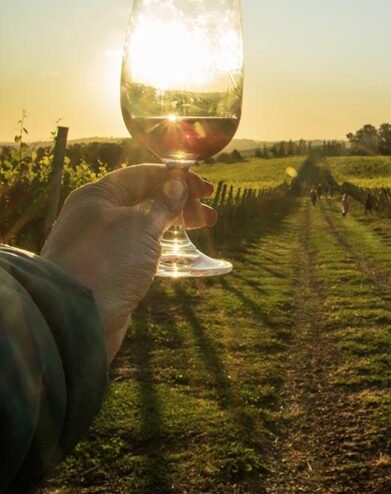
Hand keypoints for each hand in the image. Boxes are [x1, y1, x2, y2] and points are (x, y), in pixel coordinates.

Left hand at [41, 164, 216, 361]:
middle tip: (209, 215)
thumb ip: (163, 204)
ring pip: (146, 224)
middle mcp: (97, 215)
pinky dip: (163, 245)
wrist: (77, 318)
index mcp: (98, 196)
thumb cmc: (106, 263)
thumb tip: (178, 184)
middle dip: (180, 203)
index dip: (176, 179)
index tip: (205, 190)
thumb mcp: (140, 226)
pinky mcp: (111, 269)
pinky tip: (181, 252)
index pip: (143, 175)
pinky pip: (142, 248)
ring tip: (203, 228)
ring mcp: (103, 243)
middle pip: (146, 199)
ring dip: (175, 223)